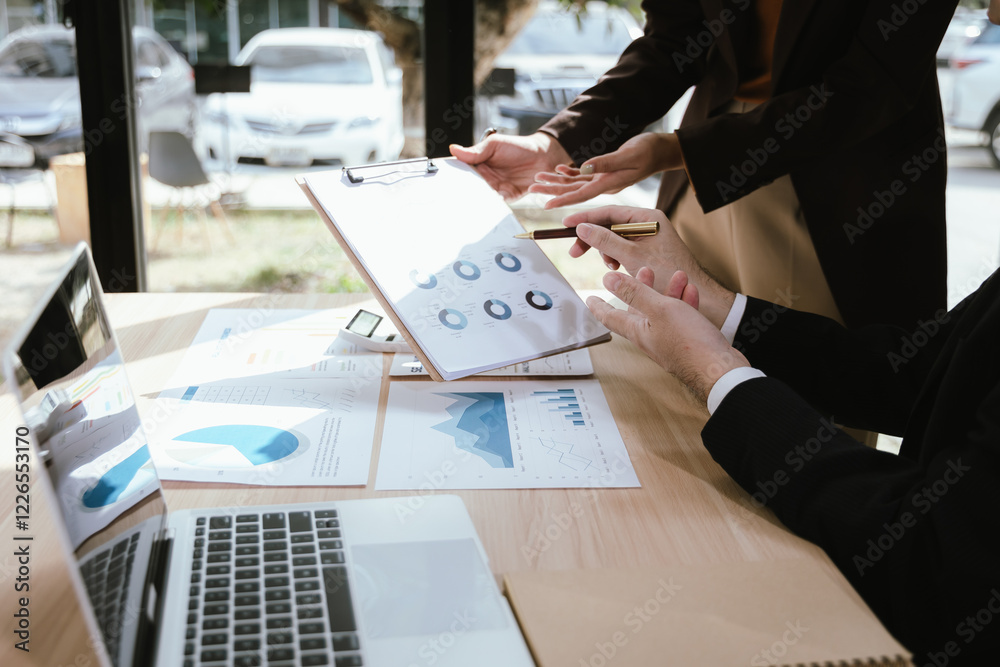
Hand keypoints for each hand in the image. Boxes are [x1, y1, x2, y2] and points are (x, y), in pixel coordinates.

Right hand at [449, 132, 571, 200]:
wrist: (543, 156)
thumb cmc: (518, 146)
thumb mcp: (494, 145)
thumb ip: (475, 151)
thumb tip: (453, 149)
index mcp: (478, 164)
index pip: (462, 171)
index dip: (453, 177)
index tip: (442, 183)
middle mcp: (485, 177)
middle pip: (470, 187)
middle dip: (460, 193)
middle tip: (449, 200)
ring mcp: (495, 188)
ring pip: (481, 196)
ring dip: (474, 201)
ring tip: (463, 207)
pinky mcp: (507, 196)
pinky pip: (497, 202)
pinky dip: (491, 206)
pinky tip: (485, 207)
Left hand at [528, 133, 683, 207]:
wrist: (660, 150)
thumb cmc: (648, 151)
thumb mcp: (628, 155)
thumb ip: (606, 162)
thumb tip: (584, 167)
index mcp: (609, 184)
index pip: (582, 195)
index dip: (564, 200)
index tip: (546, 205)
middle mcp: (604, 186)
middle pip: (573, 191)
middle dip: (552, 190)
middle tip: (531, 186)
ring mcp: (604, 181)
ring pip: (576, 184)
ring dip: (557, 181)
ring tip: (538, 177)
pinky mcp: (605, 173)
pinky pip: (584, 177)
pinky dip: (571, 173)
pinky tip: (560, 169)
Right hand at [566, 206, 734, 327]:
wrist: (694, 293)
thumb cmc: (669, 273)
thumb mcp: (631, 256)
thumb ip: (605, 240)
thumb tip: (582, 228)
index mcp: (648, 217)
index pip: (610, 211)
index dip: (586, 218)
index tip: (567, 225)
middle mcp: (648, 223)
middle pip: (610, 224)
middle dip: (593, 239)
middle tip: (576, 251)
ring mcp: (648, 237)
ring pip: (615, 239)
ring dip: (606, 252)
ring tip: (610, 266)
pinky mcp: (648, 250)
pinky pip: (624, 249)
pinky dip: (616, 259)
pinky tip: (617, 269)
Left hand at [588, 269, 748, 402]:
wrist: (720, 370)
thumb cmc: (689, 343)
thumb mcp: (659, 309)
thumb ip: (635, 293)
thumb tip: (608, 280)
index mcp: (638, 331)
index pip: (610, 317)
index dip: (599, 306)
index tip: (590, 299)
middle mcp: (651, 338)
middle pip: (639, 310)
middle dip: (642, 288)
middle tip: (644, 270)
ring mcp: (670, 341)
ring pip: (664, 312)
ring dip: (669, 291)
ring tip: (678, 275)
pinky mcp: (688, 343)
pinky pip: (682, 319)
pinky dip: (685, 303)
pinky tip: (692, 291)